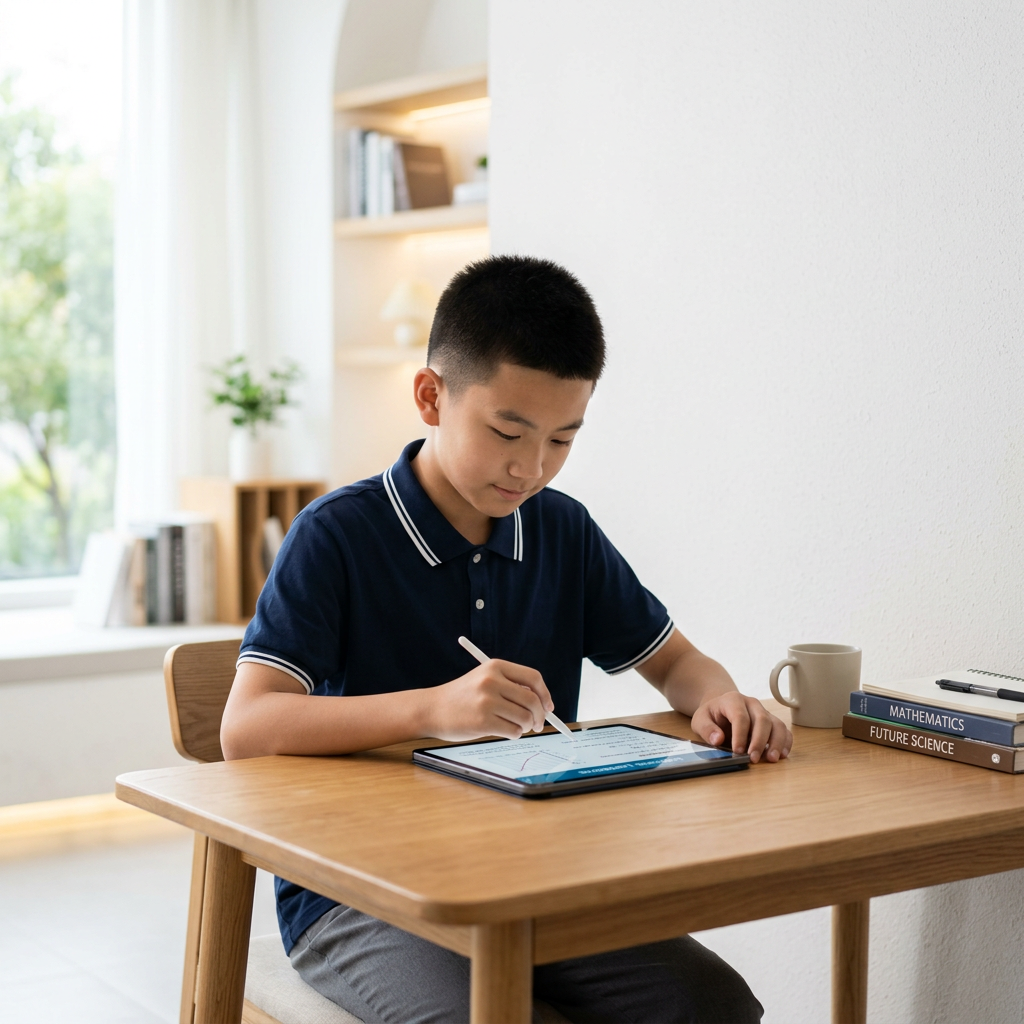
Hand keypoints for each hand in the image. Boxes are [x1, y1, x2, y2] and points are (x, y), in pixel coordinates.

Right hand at [423, 660, 554, 741]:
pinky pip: (514, 731)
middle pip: (532, 700)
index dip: (545, 694)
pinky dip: (515, 734)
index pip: (533, 678)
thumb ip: (511, 686)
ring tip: (517, 727)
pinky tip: (504, 731)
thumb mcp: (484, 679)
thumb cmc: (462, 697)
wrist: (433, 709)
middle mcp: (492, 681)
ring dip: (527, 727)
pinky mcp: (483, 722)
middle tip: (538, 724)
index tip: (548, 706)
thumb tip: (543, 704)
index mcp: (495, 666)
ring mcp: (487, 701)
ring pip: (525, 718)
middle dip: (540, 715)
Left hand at [690, 692, 791, 763]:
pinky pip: (784, 730)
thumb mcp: (700, 719)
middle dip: (759, 741)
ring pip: (777, 724)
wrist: (722, 708)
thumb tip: (717, 739)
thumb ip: (706, 728)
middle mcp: (752, 704)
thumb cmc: (712, 715)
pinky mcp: (772, 722)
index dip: (740, 735)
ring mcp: (764, 712)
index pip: (740, 716)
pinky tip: (782, 755)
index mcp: (733, 700)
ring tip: (772, 759)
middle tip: (753, 759)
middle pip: (762, 720)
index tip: (737, 751)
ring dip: (776, 743)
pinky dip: (785, 742)